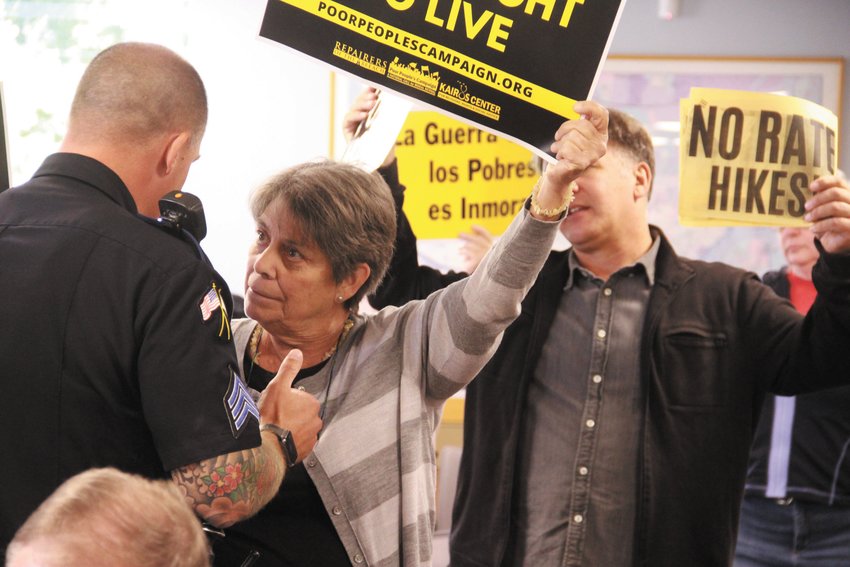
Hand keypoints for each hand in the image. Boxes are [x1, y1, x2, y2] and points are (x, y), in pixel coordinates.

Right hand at [258, 349, 322, 463]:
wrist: (269, 446)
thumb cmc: (273, 415)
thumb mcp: (278, 385)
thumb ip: (289, 368)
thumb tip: (297, 352)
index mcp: (312, 403)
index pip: (300, 397)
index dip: (286, 399)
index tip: (277, 404)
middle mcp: (316, 420)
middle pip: (300, 412)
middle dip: (289, 413)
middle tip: (275, 417)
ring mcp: (312, 437)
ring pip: (300, 427)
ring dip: (290, 428)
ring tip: (276, 429)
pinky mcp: (306, 451)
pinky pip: (298, 442)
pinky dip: (290, 441)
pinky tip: (279, 439)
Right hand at [342, 86, 394, 167]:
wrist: (383, 159)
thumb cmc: (386, 141)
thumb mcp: (389, 124)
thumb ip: (388, 112)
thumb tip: (393, 97)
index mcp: (369, 111)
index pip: (367, 97)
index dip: (370, 91)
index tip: (375, 86)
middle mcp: (359, 114)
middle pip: (359, 101)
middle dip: (366, 97)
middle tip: (375, 96)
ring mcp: (353, 121)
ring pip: (354, 108)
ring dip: (362, 104)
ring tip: (372, 104)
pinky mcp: (347, 129)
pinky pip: (348, 119)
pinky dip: (356, 115)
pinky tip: (364, 115)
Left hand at [458, 225, 494, 272]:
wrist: (484, 283)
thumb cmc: (483, 273)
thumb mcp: (482, 261)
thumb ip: (477, 252)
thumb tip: (466, 245)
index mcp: (495, 250)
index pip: (488, 237)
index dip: (481, 231)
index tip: (472, 226)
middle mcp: (491, 251)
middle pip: (479, 240)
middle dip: (468, 237)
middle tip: (460, 234)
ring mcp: (485, 255)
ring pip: (472, 246)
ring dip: (465, 247)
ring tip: (459, 250)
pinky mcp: (478, 259)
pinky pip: (469, 251)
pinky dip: (464, 251)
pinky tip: (460, 253)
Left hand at [532, 101, 607, 218]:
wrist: (560, 173)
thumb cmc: (567, 151)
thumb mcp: (574, 134)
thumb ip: (579, 122)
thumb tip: (577, 107)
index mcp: (601, 134)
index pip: (601, 114)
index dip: (589, 107)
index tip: (575, 107)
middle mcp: (600, 145)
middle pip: (581, 125)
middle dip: (565, 129)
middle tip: (560, 137)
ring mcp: (592, 155)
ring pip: (571, 137)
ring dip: (560, 143)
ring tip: (561, 150)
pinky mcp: (581, 164)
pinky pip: (566, 148)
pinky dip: (559, 151)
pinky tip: (561, 157)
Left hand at [806, 172, 849, 253]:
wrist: (834, 244)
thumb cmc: (826, 224)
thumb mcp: (821, 211)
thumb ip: (816, 201)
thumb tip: (801, 192)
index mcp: (846, 194)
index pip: (839, 182)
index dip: (824, 182)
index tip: (811, 187)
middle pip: (836, 193)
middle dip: (818, 199)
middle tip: (806, 206)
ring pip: (835, 207)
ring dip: (817, 212)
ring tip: (807, 218)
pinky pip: (835, 222)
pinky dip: (821, 225)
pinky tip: (812, 229)